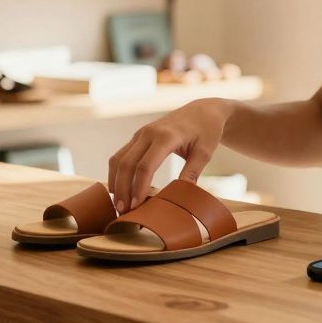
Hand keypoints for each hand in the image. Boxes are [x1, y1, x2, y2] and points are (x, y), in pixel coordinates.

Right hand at [107, 98, 234, 213]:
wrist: (203, 111)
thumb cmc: (206, 132)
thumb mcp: (205, 152)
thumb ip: (192, 172)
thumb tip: (179, 195)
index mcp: (166, 136)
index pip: (146, 165)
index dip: (139, 187)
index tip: (136, 205)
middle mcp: (149, 133)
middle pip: (127, 163)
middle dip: (122, 188)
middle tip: (123, 211)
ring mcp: (141, 134)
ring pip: (118, 159)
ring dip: (115, 182)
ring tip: (118, 204)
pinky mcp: (138, 137)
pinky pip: (121, 155)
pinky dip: (117, 173)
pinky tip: (120, 189)